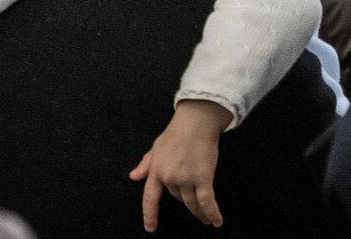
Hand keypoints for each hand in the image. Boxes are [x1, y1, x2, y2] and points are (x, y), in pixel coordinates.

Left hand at [128, 100, 232, 232]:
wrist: (195, 122)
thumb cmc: (176, 133)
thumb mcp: (156, 147)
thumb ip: (145, 164)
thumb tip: (133, 176)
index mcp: (156, 170)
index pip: (150, 197)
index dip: (150, 215)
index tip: (150, 228)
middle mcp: (169, 177)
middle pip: (177, 197)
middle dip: (184, 195)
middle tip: (192, 190)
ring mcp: (186, 178)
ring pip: (192, 203)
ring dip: (199, 213)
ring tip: (205, 219)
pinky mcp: (203, 178)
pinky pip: (207, 202)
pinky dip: (212, 214)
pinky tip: (216, 222)